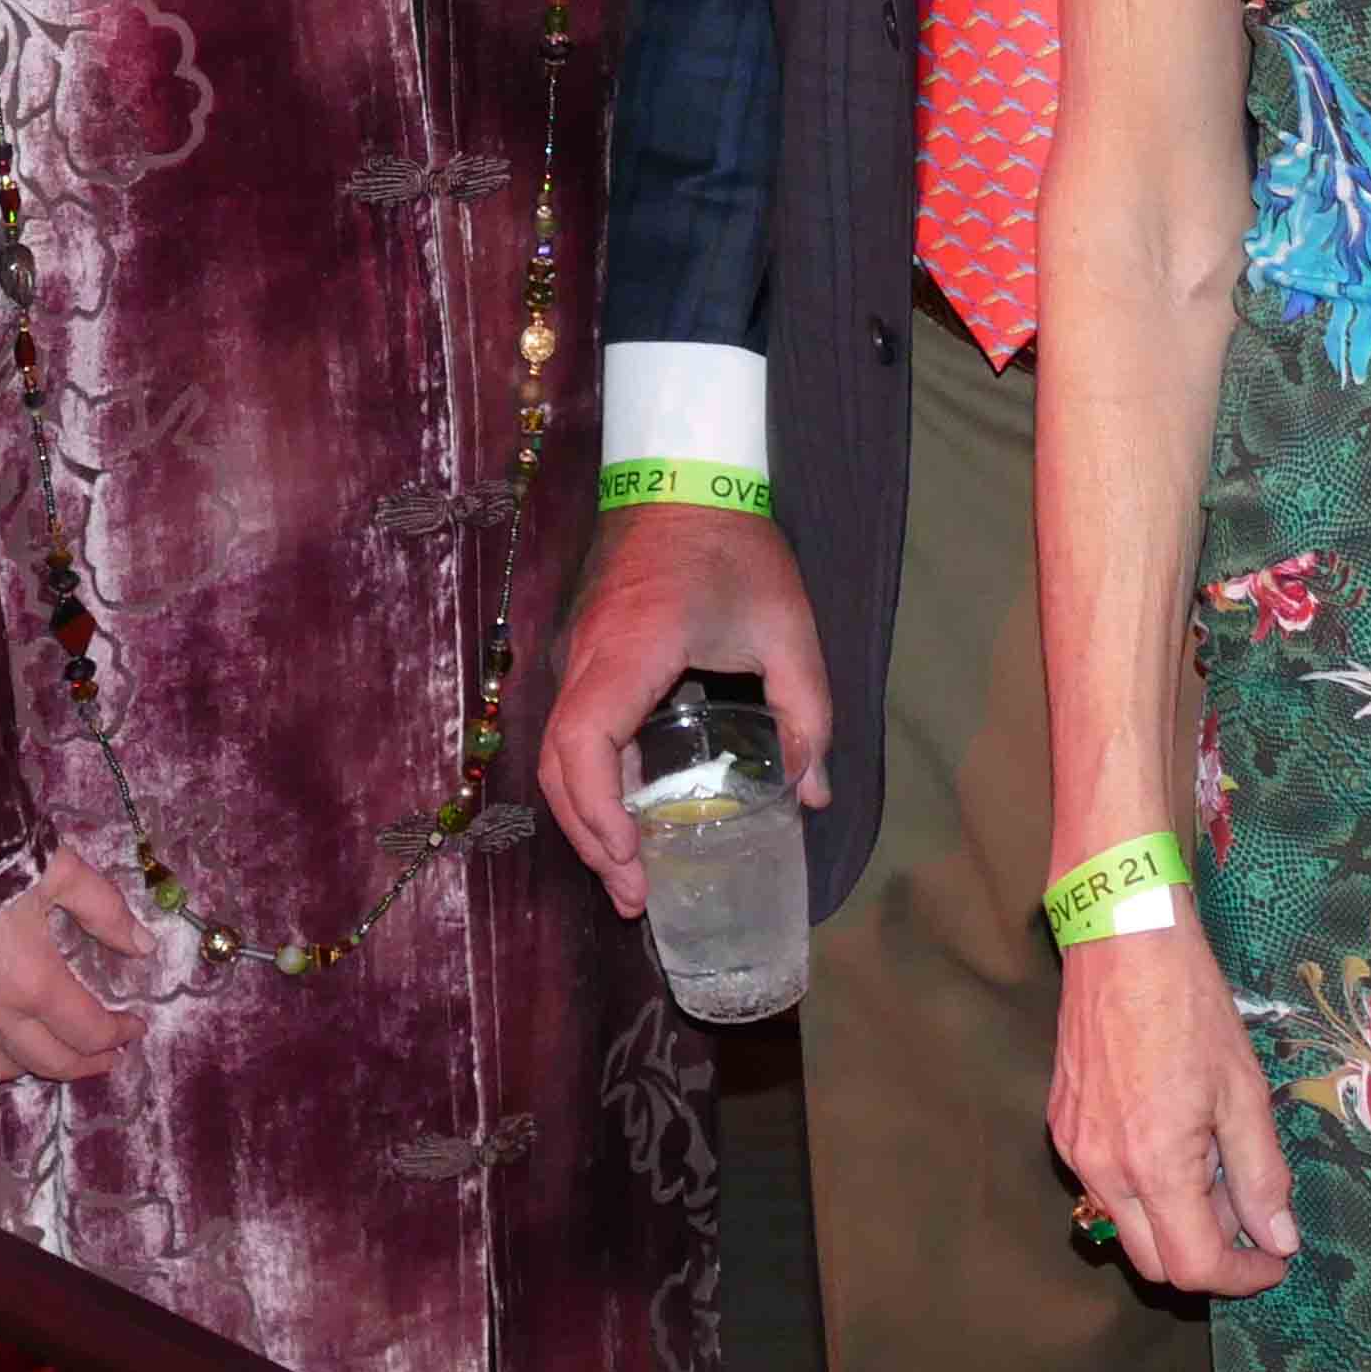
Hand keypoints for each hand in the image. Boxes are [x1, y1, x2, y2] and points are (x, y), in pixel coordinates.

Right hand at [0, 846, 147, 1086]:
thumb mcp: (63, 871)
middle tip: (111, 1056)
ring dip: (37, 1066)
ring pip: (1, 1068)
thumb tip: (144, 946)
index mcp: (32, 978)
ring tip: (60, 1054)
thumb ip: (107, 912)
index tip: (137, 1028)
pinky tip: (5, 1047)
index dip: (118, 1034)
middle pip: (49, 1061)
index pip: (87, 1030)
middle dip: (87, 1064)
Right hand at [535, 503, 830, 915]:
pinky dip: (593, 783)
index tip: (633, 858)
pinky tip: (630, 816)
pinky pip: (574, 731)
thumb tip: (812, 793)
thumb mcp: (788, 629)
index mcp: (632, 650)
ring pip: (558, 753)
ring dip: (587, 817)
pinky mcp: (587, 656)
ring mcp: (579, 656)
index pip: (586, 745)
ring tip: (630, 873)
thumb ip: (806, 712)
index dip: (600, 813)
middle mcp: (588, 659)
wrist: (685, 476)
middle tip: (636, 895)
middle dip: (591, 839)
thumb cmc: (735, 546)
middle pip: (559, 766)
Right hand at [1051, 915, 1296, 1297]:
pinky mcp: (1063, 1125)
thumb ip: (1261, 1175)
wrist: (1122, 940)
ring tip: (1212, 1165)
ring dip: (1174, 1220)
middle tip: (1248, 1214)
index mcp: (1154, 1165)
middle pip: (1154, 1262)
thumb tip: (1278, 1239)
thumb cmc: (1189, 1006)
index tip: (1273, 1260)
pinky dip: (1144, 1188)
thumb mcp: (1243, 1091)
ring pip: (1126, 1226)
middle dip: (1208, 1254)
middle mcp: (1103, 1170)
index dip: (1241, 1277)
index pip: (1194, 1267)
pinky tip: (1173, 1139)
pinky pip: (1104, 1186)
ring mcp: (1074, 1149)